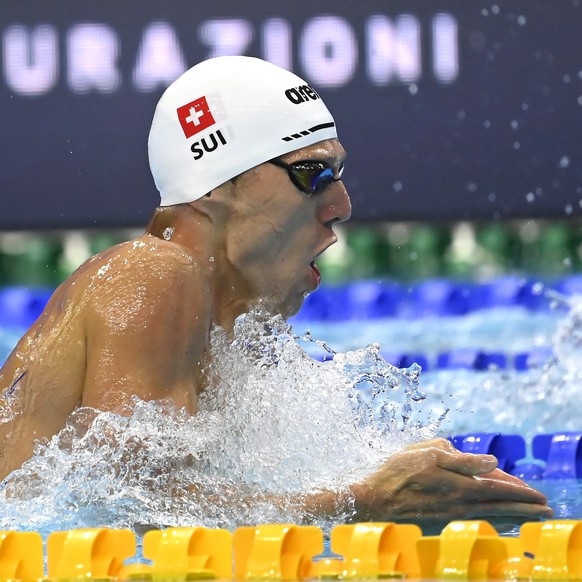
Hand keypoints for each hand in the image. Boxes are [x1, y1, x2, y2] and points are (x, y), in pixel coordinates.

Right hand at [350, 438, 552, 525]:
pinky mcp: (443, 525)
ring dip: (514, 517)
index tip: (537, 493)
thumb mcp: (427, 453)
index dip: (519, 489)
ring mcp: (452, 518)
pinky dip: (494, 523)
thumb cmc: (398, 472)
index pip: (497, 486)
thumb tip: (490, 461)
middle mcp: (460, 504)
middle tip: (546, 509)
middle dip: (525, 507)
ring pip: (491, 517)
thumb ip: (462, 459)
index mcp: (459, 484)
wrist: (374, 502)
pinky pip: (478, 523)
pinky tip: (499, 523)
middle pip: (500, 505)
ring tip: (530, 518)